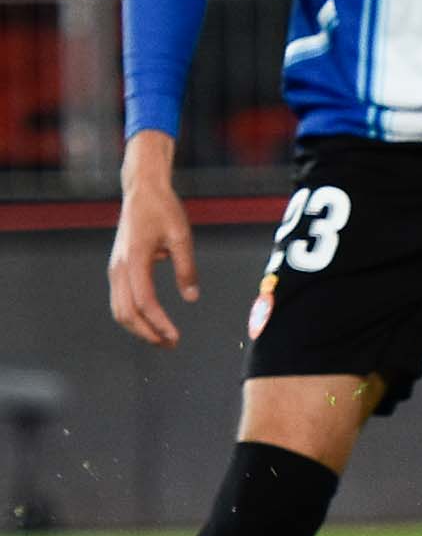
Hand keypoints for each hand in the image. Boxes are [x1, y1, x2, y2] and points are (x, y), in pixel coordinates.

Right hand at [107, 132, 196, 346]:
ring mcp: (115, 268)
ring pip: (119, 309)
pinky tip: (153, 322)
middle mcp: (119, 267)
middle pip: (126, 312)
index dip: (159, 323)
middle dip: (147, 333)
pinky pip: (121, 299)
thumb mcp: (182, 237)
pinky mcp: (118, 268)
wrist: (142, 191)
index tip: (175, 337)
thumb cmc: (164, 210)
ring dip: (139, 327)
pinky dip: (134, 315)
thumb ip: (186, 268)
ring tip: (163, 338)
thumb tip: (191, 298)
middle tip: (171, 344)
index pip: (145, 302)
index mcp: (134, 260)